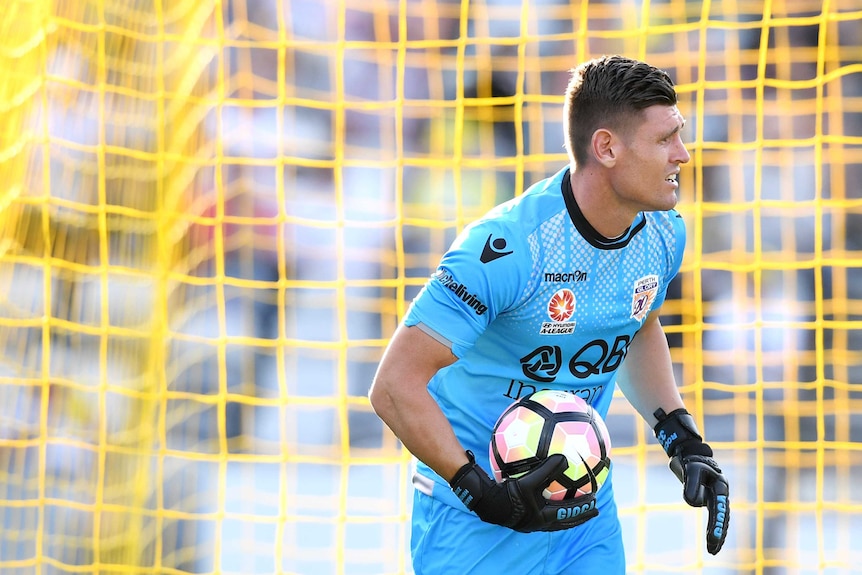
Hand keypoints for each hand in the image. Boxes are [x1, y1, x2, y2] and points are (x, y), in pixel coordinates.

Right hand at [449, 451, 597, 532]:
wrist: (486, 501)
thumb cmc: (507, 493)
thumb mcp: (528, 481)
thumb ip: (547, 470)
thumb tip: (565, 458)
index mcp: (543, 518)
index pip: (569, 515)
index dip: (583, 509)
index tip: (596, 503)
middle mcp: (538, 522)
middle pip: (565, 521)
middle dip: (579, 515)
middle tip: (593, 510)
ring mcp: (530, 519)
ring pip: (554, 518)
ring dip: (566, 512)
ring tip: (574, 503)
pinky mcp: (522, 513)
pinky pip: (542, 508)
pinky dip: (550, 502)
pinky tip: (547, 491)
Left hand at [655, 408, 729, 554]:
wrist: (690, 454)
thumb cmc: (692, 460)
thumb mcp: (690, 469)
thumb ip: (691, 484)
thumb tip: (692, 502)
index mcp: (720, 485)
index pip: (719, 508)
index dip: (716, 524)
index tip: (713, 537)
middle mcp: (721, 493)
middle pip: (722, 517)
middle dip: (718, 534)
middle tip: (713, 549)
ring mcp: (715, 497)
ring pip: (719, 519)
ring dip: (717, 534)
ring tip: (713, 550)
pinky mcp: (709, 499)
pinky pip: (714, 517)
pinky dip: (715, 528)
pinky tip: (714, 540)